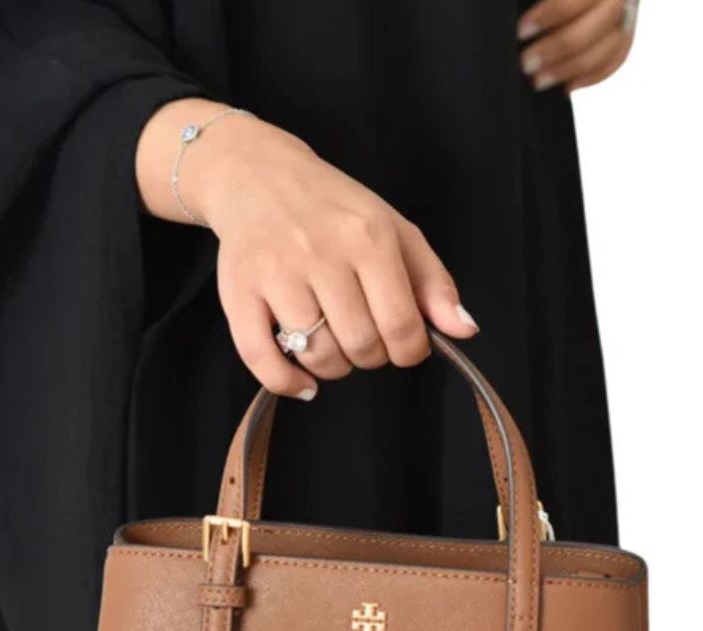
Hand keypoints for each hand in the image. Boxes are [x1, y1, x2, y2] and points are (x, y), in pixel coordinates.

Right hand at [186, 116, 477, 399]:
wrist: (257, 175)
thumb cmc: (333, 208)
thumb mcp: (396, 231)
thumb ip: (434, 283)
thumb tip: (464, 331)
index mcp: (369, 238)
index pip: (402, 325)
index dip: (409, 352)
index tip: (403, 345)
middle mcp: (322, 254)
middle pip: (361, 345)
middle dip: (371, 357)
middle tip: (364, 339)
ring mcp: (276, 274)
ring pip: (316, 355)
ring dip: (332, 368)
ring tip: (332, 346)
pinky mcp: (238, 291)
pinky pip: (260, 358)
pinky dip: (285, 383)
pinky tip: (301, 382)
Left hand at [518, 0, 637, 93]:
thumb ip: (542, 3)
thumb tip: (523, 24)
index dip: (549, 14)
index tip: (522, 31)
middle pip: (596, 25)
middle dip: (557, 48)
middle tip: (527, 64)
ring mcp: (628, 12)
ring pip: (608, 46)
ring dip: (571, 69)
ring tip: (539, 81)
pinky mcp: (627, 31)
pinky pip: (616, 58)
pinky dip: (591, 76)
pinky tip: (566, 86)